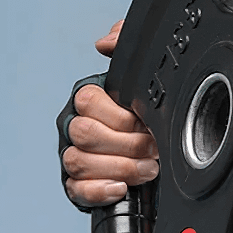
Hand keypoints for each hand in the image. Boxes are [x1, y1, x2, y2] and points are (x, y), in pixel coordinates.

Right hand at [60, 20, 158, 207]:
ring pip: (78, 161)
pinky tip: (122, 187)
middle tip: (152, 147)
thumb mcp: (143, 76)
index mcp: (89, 99)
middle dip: (125, 143)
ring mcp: (73, 155)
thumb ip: (126, 44)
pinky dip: (100, 190)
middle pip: (84, 133)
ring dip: (120, 168)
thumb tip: (105, 43)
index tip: (144, 121)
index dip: (119, 114)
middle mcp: (75, 126)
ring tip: (148, 169)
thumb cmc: (147, 114)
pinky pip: (77, 189)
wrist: (160, 152)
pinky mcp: (77, 185)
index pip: (87, 101)